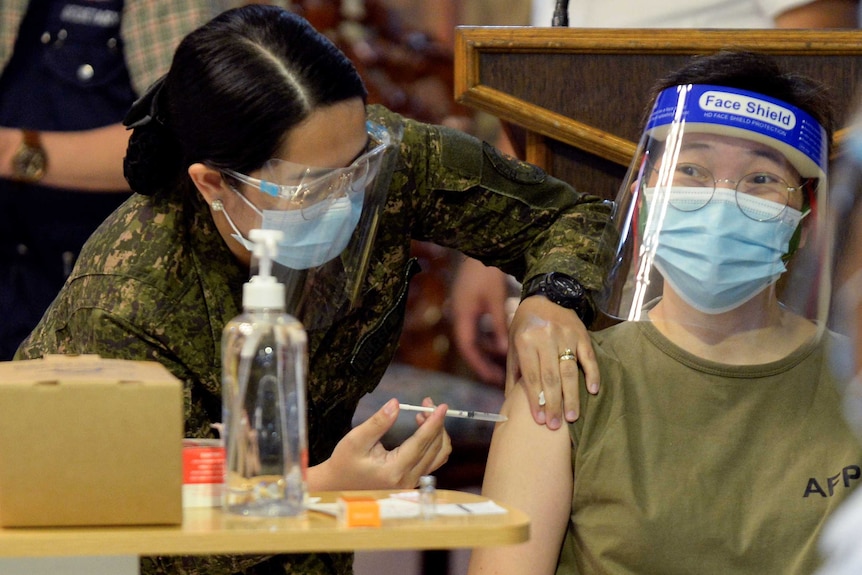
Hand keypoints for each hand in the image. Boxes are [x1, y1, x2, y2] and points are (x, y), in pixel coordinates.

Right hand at [310, 397, 451, 490]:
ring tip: (422, 416)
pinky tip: (422, 430)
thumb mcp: (355, 440)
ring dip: (436, 433)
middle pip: (435, 448)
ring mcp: (412, 483)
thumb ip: (378, 422)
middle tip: (426, 404)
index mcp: (394, 470)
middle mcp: (407, 479)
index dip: (434, 422)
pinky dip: (433, 443)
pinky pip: (433, 461)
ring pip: (438, 455)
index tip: (441, 406)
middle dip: (435, 423)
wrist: (338, 485)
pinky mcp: (412, 481)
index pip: (422, 442)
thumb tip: (396, 404)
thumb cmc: (344, 462)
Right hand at [450, 257, 509, 385]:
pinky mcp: (469, 305)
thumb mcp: (496, 300)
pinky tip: (502, 343)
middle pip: (469, 347)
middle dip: (484, 363)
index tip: (493, 379)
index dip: (479, 365)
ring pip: (474, 338)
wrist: (480, 249)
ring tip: (505, 364)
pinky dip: (488, 338)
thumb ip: (499, 326)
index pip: (467, 348)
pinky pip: (476, 328)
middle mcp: (459, 316)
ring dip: (487, 351)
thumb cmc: (487, 272)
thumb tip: (505, 352)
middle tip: (500, 378)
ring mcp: (463, 310)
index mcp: (462, 316)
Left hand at [506, 296, 598, 428]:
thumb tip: (510, 401)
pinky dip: (592, 374)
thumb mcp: (513, 344)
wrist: (546, 296)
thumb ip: (514, 372)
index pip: (532, 376)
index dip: (536, 400)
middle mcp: (546, 337)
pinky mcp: (582, 334)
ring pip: (570, 370)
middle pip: (551, 377)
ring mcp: (566, 335)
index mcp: (526, 340)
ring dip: (572, 396)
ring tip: (572, 417)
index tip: (540, 420)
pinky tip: (593, 391)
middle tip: (555, 426)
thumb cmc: (525, 325)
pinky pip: (589, 357)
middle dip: (553, 404)